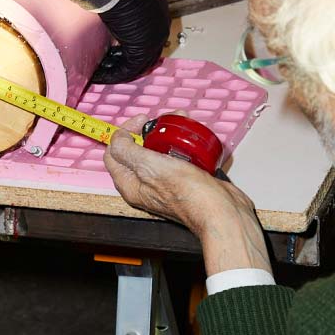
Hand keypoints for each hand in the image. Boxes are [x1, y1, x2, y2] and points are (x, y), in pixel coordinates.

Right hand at [92, 0, 170, 83]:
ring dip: (119, 70)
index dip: (131, 42)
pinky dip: (113, 76)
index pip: (148, 32)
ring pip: (138, 63)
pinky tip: (99, 76)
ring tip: (102, 74)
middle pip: (147, 50)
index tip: (115, 49)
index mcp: (157, 5)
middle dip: (127, 59)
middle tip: (109, 65)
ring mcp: (154, 38)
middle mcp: (161, 23)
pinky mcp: (142, 50)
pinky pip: (128, 69)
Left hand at [104, 115, 271, 274]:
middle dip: (149, 131)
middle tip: (163, 124)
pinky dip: (183, 145)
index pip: (113, 154)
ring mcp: (164, 183)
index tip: (141, 122)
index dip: (123, 133)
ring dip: (168, 135)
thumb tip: (117, 139)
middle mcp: (144, 185)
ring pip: (159, 152)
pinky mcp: (184, 181)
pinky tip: (192, 141)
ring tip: (181, 127)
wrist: (222, 211)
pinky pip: (178, 157)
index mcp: (130, 184)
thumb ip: (127, 151)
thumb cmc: (188, 195)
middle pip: (136, 151)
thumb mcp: (149, 166)